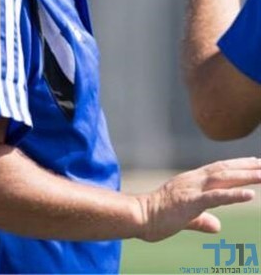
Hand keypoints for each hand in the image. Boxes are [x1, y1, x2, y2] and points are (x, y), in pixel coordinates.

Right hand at [135, 157, 260, 241]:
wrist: (138, 216)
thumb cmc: (157, 217)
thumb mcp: (184, 218)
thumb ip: (201, 220)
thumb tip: (217, 226)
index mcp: (190, 182)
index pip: (216, 170)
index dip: (235, 165)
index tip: (253, 162)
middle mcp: (192, 181)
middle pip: (223, 170)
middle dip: (245, 167)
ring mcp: (191, 190)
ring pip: (222, 179)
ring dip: (245, 176)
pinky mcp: (190, 202)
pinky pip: (215, 198)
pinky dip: (233, 195)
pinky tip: (250, 194)